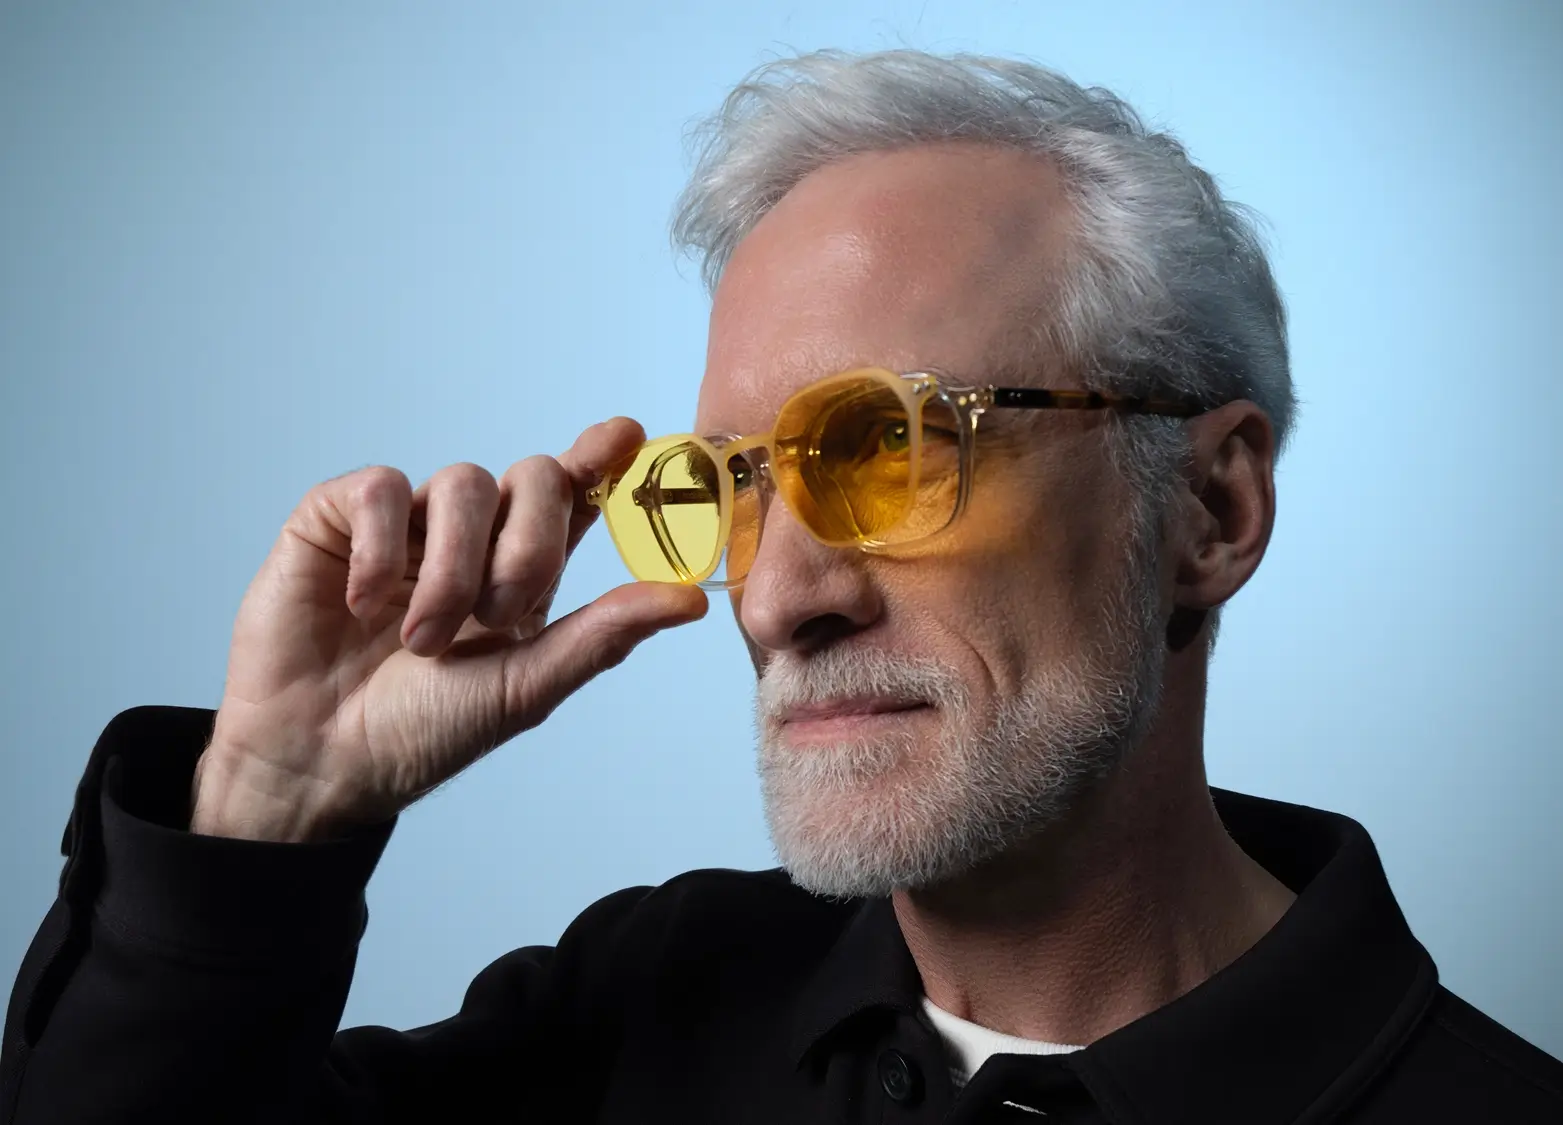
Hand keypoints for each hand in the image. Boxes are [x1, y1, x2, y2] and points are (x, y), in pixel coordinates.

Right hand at [191, 418, 706, 841]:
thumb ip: (604, 634)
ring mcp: (404, 524)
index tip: (625, 437)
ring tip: (422, 640)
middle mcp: (469, 537)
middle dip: (528, 548)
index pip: (573, 493)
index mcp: (521, 570)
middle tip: (497, 618)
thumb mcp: (526, 685)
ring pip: (462, 483)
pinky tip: (366, 605)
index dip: (600, 457)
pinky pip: (381, 488)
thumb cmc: (423, 731)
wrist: (320, 763)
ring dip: (453, 569)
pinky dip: (383, 548)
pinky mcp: (336, 519)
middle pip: (532, 477)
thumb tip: (692, 599)